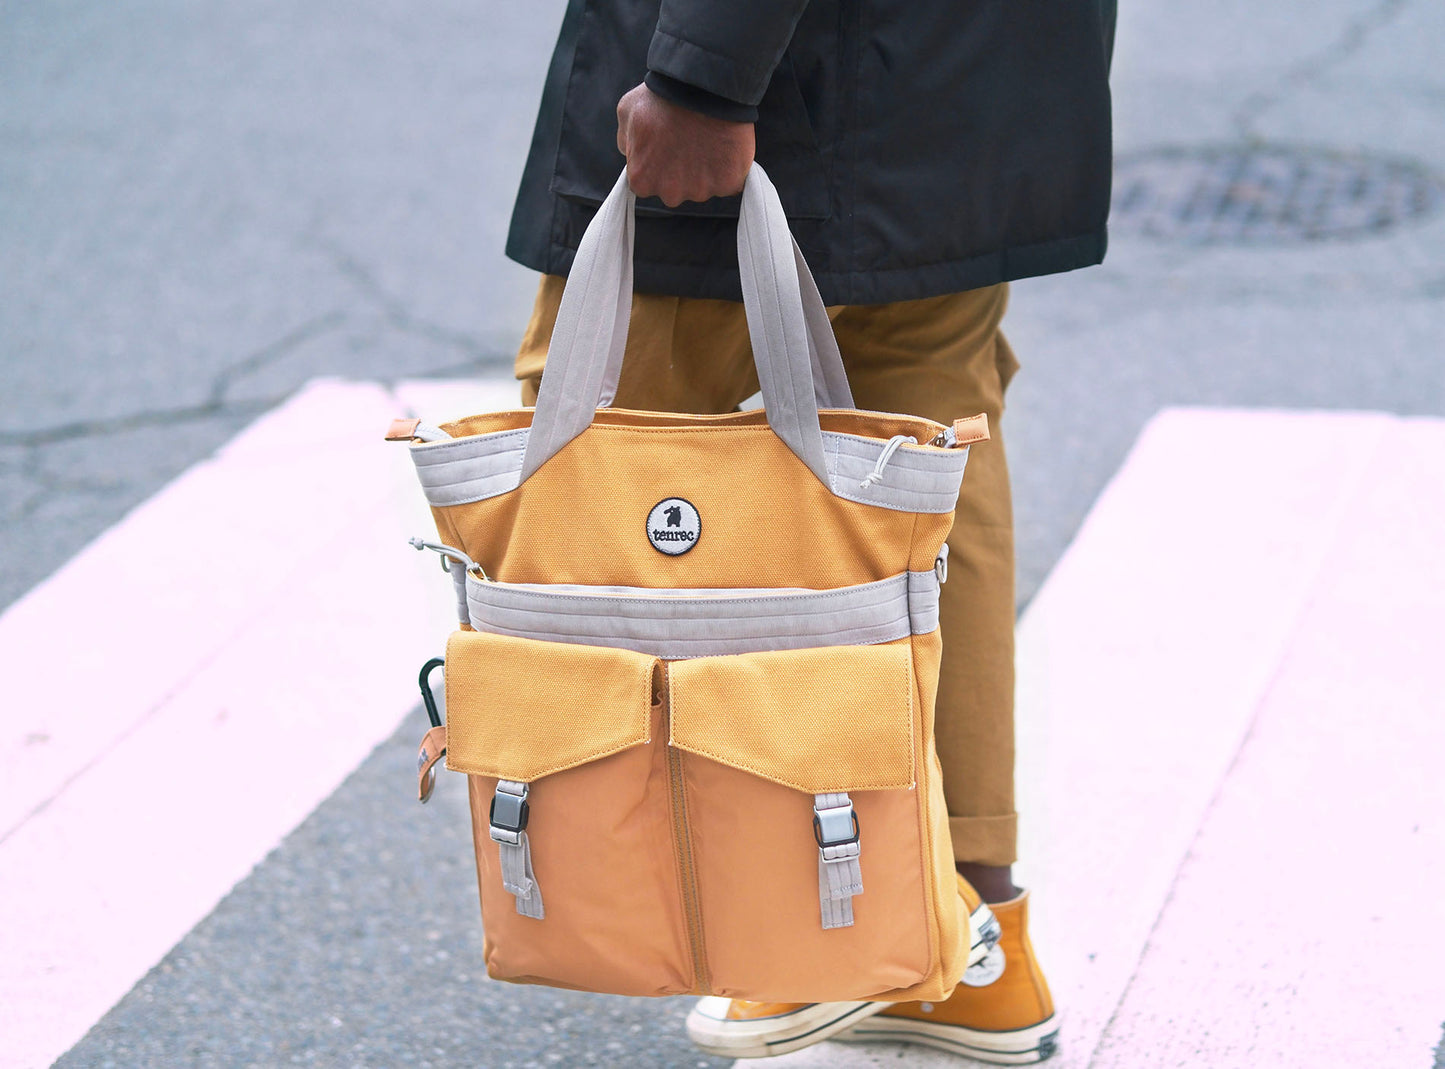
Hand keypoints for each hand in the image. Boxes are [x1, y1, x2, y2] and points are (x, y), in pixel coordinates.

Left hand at [616, 83, 754, 206]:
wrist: (703, 87)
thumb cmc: (663, 96)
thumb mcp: (629, 111)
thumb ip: (626, 139)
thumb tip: (631, 152)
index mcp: (642, 180)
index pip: (647, 183)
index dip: (657, 163)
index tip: (666, 145)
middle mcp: (669, 193)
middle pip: (676, 189)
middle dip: (681, 170)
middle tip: (688, 140)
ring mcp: (700, 191)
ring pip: (703, 187)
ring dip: (705, 170)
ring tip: (707, 139)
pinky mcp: (728, 184)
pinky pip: (729, 182)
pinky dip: (728, 168)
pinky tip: (725, 146)